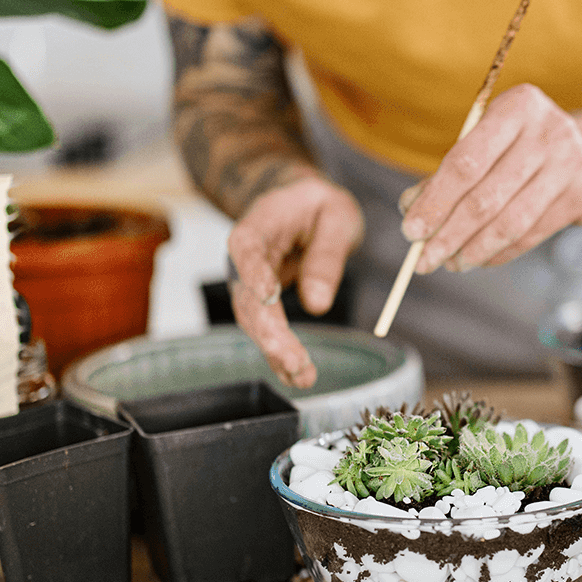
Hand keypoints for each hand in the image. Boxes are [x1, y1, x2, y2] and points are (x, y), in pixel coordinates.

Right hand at [228, 176, 363, 387]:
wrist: (300, 204)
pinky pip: (267, 330)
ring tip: (303, 377)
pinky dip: (281, 354)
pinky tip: (297, 376)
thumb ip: (327, 254)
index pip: (248, 249)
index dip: (255, 273)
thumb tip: (318, 304)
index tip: (269, 296)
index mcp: (258, 226)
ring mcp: (249, 283)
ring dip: (276, 352)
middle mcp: (244, 259)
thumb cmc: (318, 205)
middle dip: (271, 332)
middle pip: (248, 297)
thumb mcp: (337, 215)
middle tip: (295, 361)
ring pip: (255, 321)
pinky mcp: (261, 304)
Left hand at [399, 84, 581, 274]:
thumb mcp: (484, 142)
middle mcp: (549, 130)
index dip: (435, 201)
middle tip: (424, 260)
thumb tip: (411, 210)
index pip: (466, 162)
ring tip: (451, 264)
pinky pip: (532, 234)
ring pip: (511, 222)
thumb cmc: (516, 146)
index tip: (410, 231)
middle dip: (449, 235)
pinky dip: (500, 252)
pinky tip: (479, 258)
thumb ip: (447, 174)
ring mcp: (572, 162)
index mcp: (518, 106)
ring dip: (474, 250)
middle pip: (487, 197)